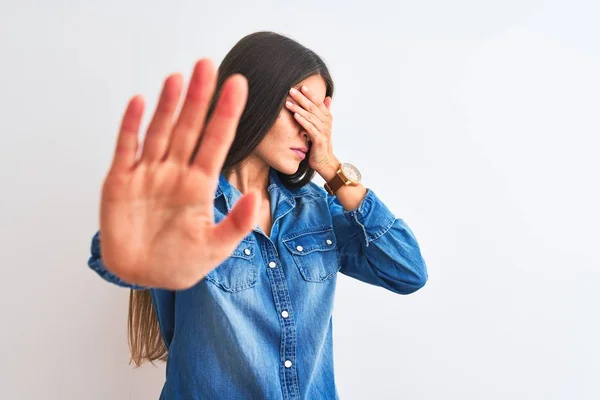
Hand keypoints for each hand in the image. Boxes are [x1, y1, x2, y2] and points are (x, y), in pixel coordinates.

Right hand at [99, 59, 260, 289]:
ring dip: (167, 105)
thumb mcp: (216, 247)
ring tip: (178, 78)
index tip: (238, 84)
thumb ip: (237, 224)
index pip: (217, 141)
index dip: (226, 113)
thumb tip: (257, 198)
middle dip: (198, 98)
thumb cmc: (181, 262)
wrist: (142, 276)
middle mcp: (175, 172)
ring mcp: (147, 174)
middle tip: (207, 66)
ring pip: (159, 132)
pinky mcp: (120, 181)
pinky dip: (131, 126)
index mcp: (200, 184)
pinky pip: (126, 148)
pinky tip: (140, 103)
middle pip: (189, 128)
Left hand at [285, 86, 337, 172]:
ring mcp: (323, 130)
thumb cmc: (320, 143)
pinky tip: (295, 115)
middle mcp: (326, 122)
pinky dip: (302, 120)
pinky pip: (309, 127)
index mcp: (327, 117)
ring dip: (298, 108)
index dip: (310, 94)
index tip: (301, 86)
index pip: (318, 102)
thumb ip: (324, 112)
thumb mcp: (322, 126)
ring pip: (310, 116)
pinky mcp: (319, 139)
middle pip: (312, 107)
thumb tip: (327, 98)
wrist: (324, 161)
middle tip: (291, 90)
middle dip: (301, 98)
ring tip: (288, 102)